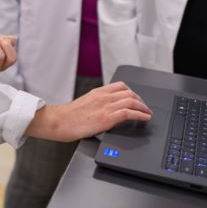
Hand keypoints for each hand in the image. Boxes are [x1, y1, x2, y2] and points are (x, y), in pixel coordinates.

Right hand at [25, 82, 151, 141]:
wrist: (59, 121)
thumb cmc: (68, 117)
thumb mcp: (84, 105)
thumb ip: (96, 104)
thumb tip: (105, 112)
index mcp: (97, 92)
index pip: (120, 86)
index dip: (132, 92)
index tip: (136, 99)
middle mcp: (103, 96)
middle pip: (129, 92)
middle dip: (141, 100)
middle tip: (145, 108)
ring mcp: (105, 106)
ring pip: (132, 100)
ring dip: (144, 107)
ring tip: (148, 113)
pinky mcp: (107, 117)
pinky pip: (129, 112)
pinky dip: (141, 114)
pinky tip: (145, 118)